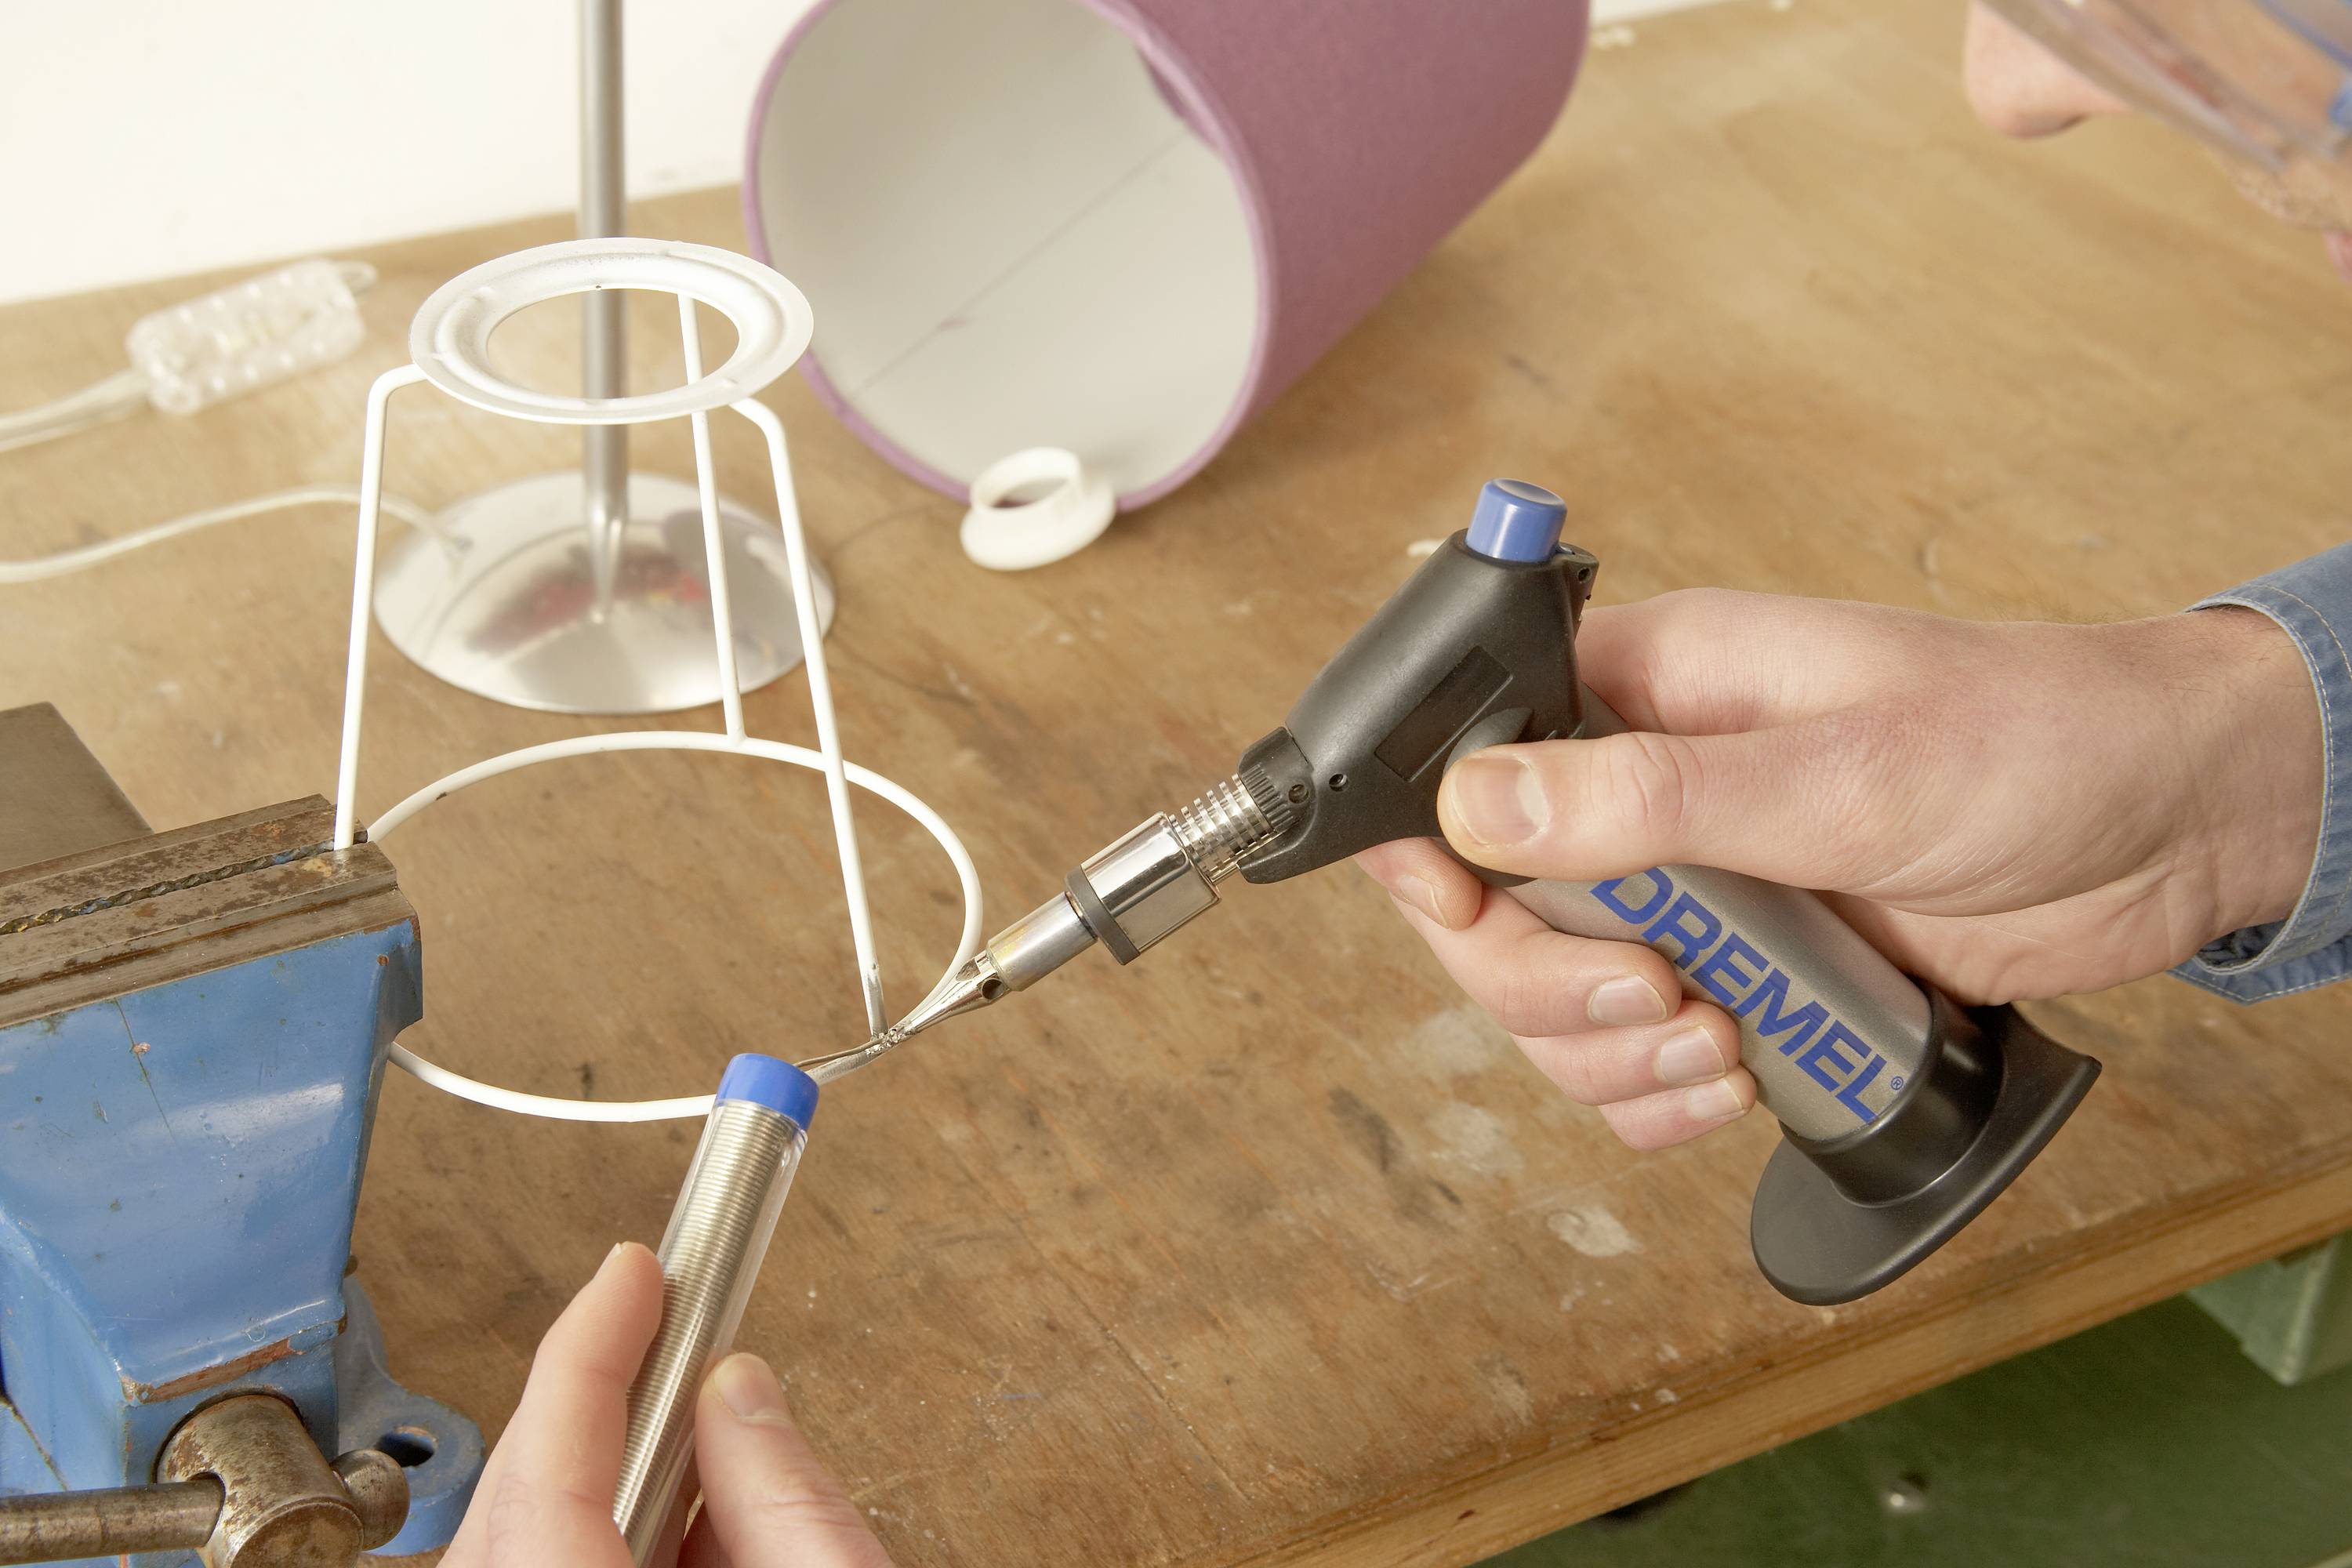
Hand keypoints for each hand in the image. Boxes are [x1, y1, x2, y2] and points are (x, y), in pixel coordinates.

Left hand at [443, 1242, 893, 1567]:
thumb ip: (784, 1496)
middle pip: (518, 1496)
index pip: (547, 1467)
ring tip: (705, 1426)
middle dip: (591, 1400)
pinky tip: (701, 1524)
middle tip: (662, 1315)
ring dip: (611, 1473)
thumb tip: (737, 1388)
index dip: (589, 1347)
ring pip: (530, 1539)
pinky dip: (615, 1536)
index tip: (635, 1269)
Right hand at [1360, 589, 2321, 1148]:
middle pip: (1493, 909)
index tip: (1460, 909)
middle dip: (1548, 981)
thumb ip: (1652, 796)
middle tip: (1663, 994)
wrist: (2172, 829)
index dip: (1435, 846)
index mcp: (1645, 691)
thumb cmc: (2030, 742)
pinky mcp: (1745, 971)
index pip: (1465, 763)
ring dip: (1611, 1053)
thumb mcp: (1840, 772)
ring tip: (1721, 1044)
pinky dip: (1661, 1094)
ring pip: (1556, 999)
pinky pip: (1637, 1056)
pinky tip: (1735, 1078)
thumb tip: (1474, 805)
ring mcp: (1695, 888)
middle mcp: (1646, 789)